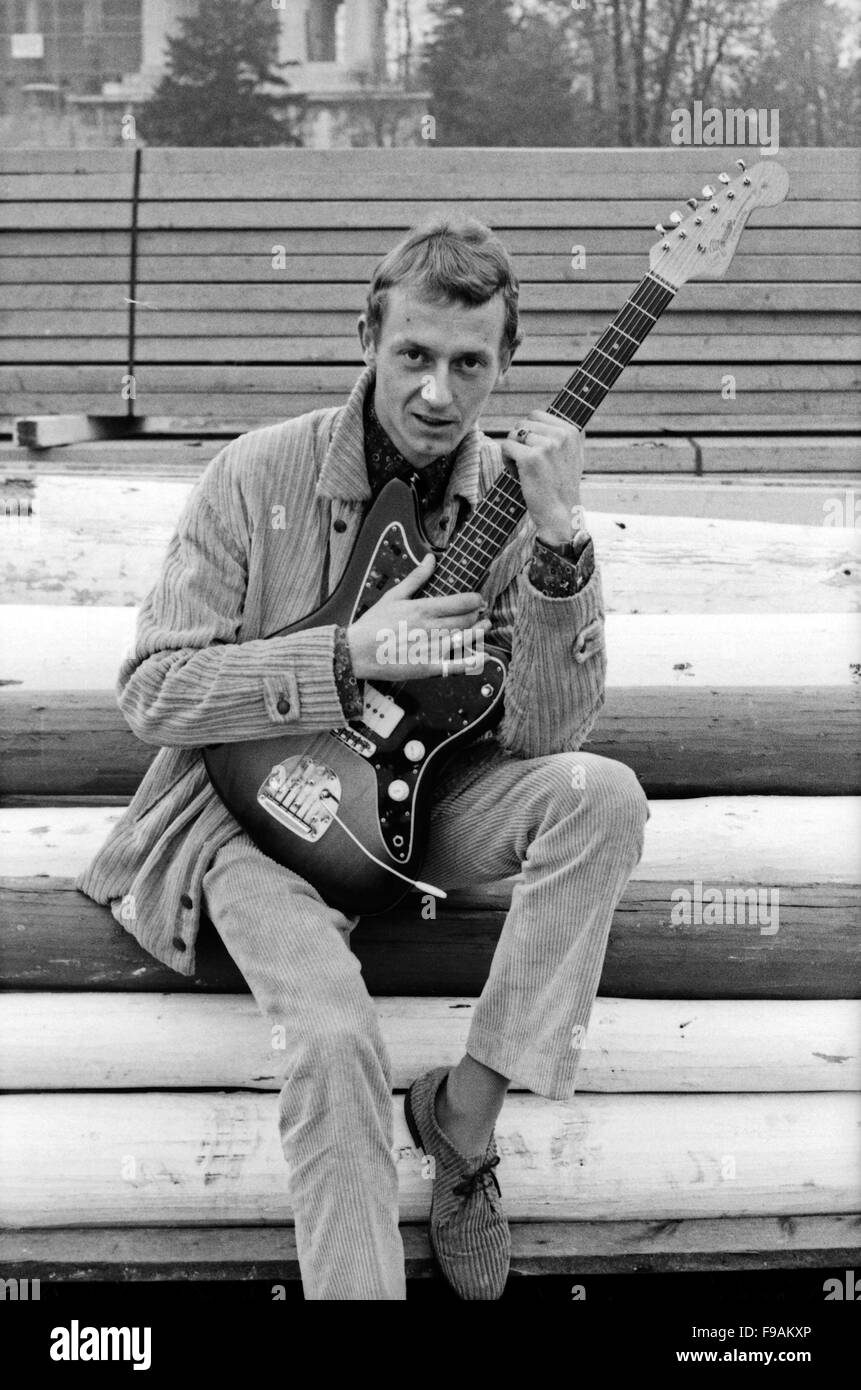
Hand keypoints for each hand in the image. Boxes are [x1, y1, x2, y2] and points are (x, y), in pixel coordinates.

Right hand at [346, 553, 489, 680]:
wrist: (355, 652)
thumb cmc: (373, 624)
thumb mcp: (393, 596)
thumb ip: (416, 578)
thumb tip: (431, 558)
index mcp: (422, 609)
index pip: (460, 602)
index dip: (475, 600)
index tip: (478, 599)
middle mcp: (429, 628)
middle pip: (465, 620)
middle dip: (478, 615)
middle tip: (482, 612)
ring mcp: (430, 649)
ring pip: (465, 639)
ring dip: (479, 631)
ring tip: (486, 626)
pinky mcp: (427, 668)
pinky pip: (456, 665)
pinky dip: (473, 661)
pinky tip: (485, 656)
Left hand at [502, 409, 582, 546]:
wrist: (561, 515)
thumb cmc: (561, 487)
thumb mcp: (573, 455)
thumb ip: (562, 435)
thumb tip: (542, 416)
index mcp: (572, 430)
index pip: (536, 415)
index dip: (530, 433)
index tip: (537, 453)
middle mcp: (562, 435)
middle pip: (523, 423)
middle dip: (520, 442)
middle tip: (529, 463)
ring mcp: (547, 445)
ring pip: (513, 434)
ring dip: (513, 452)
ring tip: (524, 470)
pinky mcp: (531, 458)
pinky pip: (506, 446)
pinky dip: (507, 461)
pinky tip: (518, 475)